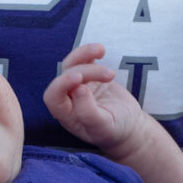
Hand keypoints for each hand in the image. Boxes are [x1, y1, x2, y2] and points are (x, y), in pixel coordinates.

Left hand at [43, 43, 145, 157]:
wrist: (129, 126)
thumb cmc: (115, 131)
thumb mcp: (104, 128)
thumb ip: (88, 113)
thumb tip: (78, 89)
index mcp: (66, 115)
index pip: (53, 97)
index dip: (61, 85)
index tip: (79, 78)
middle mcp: (67, 99)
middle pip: (65, 76)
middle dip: (85, 71)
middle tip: (109, 75)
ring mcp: (77, 86)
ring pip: (71, 64)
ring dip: (84, 54)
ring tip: (102, 50)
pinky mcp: (88, 76)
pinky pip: (83, 59)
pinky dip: (89, 52)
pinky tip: (101, 50)